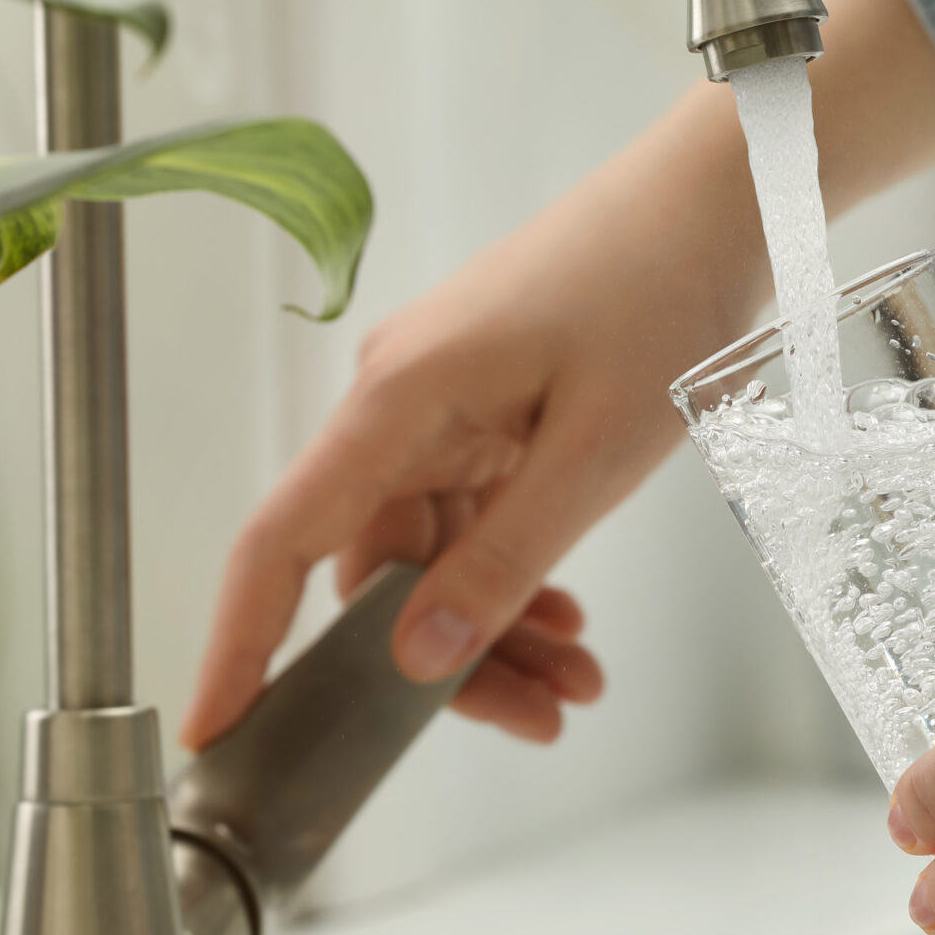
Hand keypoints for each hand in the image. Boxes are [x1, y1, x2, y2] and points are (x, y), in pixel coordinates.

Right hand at [181, 0, 934, 750]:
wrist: (718, 199)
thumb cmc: (659, 296)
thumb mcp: (593, 454)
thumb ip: (502, 561)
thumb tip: (415, 661)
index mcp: (397, 401)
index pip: (281, 541)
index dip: (240, 644)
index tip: (217, 735)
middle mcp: (398, 404)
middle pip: (375, 570)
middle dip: (446, 660)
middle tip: (540, 720)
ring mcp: (442, 405)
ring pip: (433, 555)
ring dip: (497, 624)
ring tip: (580, 682)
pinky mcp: (488, 407)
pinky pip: (474, 517)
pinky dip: (516, 572)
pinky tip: (568, 618)